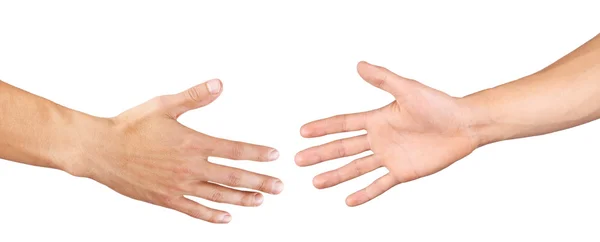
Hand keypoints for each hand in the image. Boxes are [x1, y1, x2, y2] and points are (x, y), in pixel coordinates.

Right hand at [69, 79, 282, 222]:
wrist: (100, 150)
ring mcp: (178, 185)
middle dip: (259, 182)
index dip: (257, 153)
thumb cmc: (130, 125)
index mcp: (192, 142)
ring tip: (261, 201)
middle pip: (232, 177)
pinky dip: (211, 215)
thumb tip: (219, 84)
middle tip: (280, 187)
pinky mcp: (166, 198)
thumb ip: (195, 96)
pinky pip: (193, 210)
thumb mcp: (164, 105)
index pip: (234, 149)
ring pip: (217, 195)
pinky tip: (227, 218)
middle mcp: (189, 167)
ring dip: (242, 199)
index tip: (275, 156)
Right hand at [295, 61, 480, 205]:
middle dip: (320, 154)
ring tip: (316, 182)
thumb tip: (359, 65)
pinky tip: (349, 199)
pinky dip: (364, 193)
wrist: (464, 126)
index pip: (343, 124)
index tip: (303, 132)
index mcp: (377, 119)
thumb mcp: (408, 90)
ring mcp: (389, 157)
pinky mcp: (402, 172)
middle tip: (299, 160)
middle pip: (343, 148)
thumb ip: (383, 79)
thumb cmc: (439, 104)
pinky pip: (379, 184)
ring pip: (356, 168)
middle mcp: (379, 138)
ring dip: (336, 175)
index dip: (323, 127)